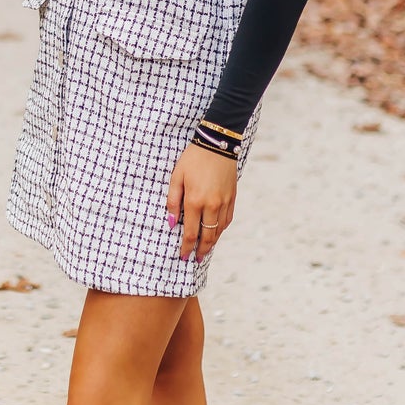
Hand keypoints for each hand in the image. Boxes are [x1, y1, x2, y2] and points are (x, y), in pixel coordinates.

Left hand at [166, 143, 237, 261]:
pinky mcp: (232, 198)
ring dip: (212, 243)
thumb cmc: (193, 159)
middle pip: (207, 237)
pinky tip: (216, 233)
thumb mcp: (177, 177)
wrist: (218, 144)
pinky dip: (221, 230)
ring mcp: (224, 203)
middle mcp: (211, 205)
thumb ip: (173, 202)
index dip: (186, 247)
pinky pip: (227, 220)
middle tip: (195, 260)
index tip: (183, 256)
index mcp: (195, 201)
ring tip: (205, 250)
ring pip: (218, 230)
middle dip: (200, 251)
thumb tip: (172, 223)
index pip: (191, 233)